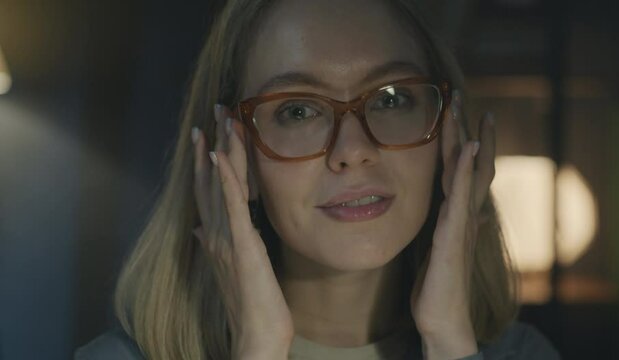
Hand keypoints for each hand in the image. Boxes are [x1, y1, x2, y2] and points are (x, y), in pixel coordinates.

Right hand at [192, 105, 293, 358]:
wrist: (256, 332)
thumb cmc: (249, 302)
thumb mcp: (230, 268)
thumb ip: (213, 244)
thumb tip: (198, 228)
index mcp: (214, 237)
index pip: (206, 191)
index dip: (203, 161)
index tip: (206, 134)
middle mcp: (214, 233)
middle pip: (209, 180)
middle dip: (211, 143)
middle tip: (216, 111)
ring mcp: (226, 238)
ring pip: (220, 185)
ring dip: (220, 149)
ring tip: (222, 119)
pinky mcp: (241, 244)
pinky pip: (231, 206)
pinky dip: (225, 180)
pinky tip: (220, 156)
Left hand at [410, 99, 495, 358]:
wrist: (442, 318)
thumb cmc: (439, 285)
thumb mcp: (439, 248)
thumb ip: (450, 225)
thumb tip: (470, 214)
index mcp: (455, 213)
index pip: (461, 168)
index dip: (460, 138)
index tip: (459, 110)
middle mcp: (463, 212)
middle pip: (468, 161)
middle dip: (465, 126)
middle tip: (460, 94)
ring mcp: (461, 221)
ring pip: (467, 171)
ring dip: (466, 137)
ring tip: (466, 108)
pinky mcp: (453, 234)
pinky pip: (460, 195)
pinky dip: (465, 169)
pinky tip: (467, 147)